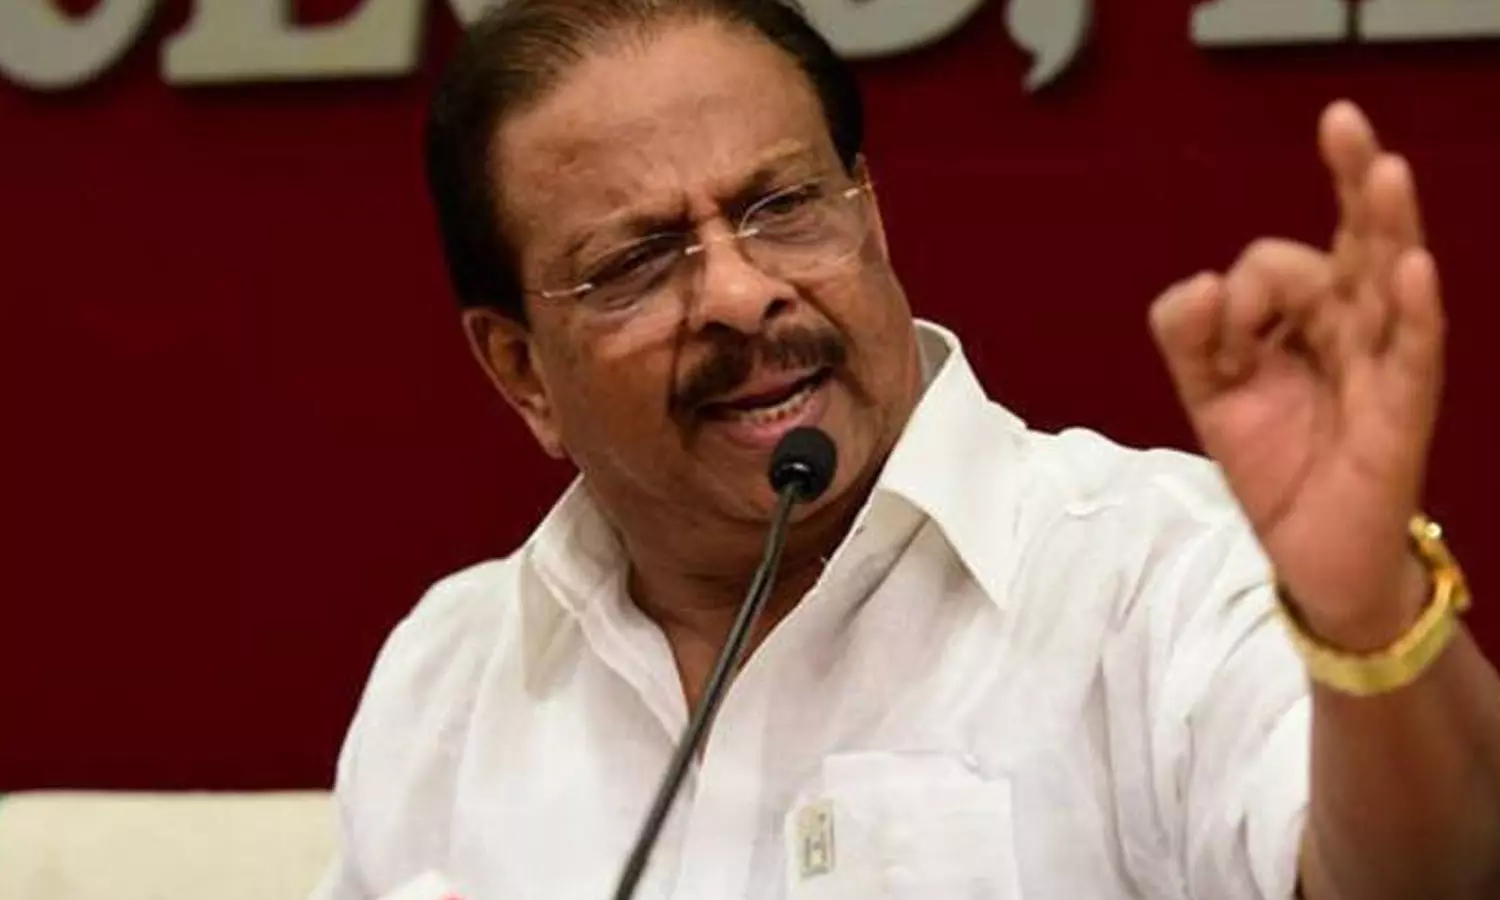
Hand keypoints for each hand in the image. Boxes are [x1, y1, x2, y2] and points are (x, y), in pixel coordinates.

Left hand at [1149, 100, 1445, 650]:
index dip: (1239, 291)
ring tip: (1383, 169)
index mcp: (1305, 317)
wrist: (1308, 551)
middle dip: (1349, 179)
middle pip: (1356, 240)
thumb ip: (1189, 334)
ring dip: (1385, 222)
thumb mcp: (1209, 392)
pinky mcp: (1402, 408)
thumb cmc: (1272, 460)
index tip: (1220, 340)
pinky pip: (1413, 350)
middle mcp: (1351, 325)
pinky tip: (1409, 265)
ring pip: (1389, 279)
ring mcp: (1382, 361)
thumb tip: (1201, 283)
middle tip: (1341, 119)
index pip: (1278, 264)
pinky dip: (1412, 308)